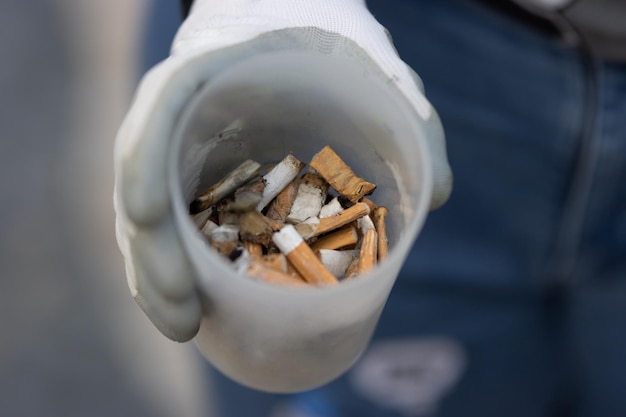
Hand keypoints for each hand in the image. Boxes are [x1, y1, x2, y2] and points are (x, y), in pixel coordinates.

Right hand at [114, 0, 451, 341]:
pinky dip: (179, 269)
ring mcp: (187, 152)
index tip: (144, 214)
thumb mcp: (381, 76)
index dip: (140, 159)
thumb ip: (413, 122)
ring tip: (187, 327)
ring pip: (150, 215)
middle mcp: (188, 114)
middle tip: (185, 321)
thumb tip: (436, 194)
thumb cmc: (340, 56)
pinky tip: (196, 309)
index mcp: (220, 70)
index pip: (161, 103)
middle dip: (151, 256)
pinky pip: (175, 226)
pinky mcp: (199, 183)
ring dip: (156, 277)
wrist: (303, 42)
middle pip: (143, 180)